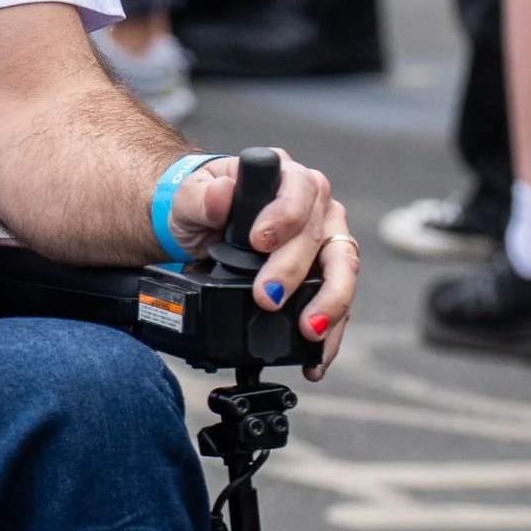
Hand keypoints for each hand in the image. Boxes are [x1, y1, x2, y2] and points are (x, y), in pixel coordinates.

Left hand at [166, 149, 357, 373]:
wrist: (198, 228)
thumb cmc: (198, 204)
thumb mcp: (187, 197)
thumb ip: (200, 196)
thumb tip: (221, 194)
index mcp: (284, 175)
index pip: (299, 189)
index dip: (284, 215)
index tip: (259, 241)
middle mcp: (313, 204)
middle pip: (319, 236)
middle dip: (295, 271)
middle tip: (268, 297)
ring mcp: (323, 239)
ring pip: (342, 268)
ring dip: (329, 302)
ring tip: (309, 331)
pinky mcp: (324, 273)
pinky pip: (336, 300)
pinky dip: (330, 330)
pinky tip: (316, 355)